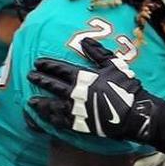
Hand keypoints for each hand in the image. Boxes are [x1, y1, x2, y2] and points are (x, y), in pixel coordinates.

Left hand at [29, 36, 159, 140]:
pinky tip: (45, 118)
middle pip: (53, 85)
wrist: (134, 113)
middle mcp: (75, 93)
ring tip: (32, 101)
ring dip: (41, 103)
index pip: (60, 69)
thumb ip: (97, 53)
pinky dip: (51, 119)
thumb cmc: (126, 87)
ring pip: (52, 105)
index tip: (38, 63)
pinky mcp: (80, 125)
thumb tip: (85, 41)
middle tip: (30, 76)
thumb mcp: (114, 65)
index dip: (48, 65)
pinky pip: (61, 122)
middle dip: (41, 80)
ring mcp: (76, 110)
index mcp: (83, 77)